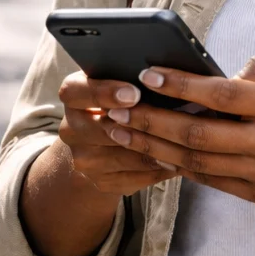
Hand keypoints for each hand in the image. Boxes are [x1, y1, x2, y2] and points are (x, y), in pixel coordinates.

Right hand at [57, 72, 180, 196]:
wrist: (101, 143)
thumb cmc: (119, 100)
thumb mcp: (117, 80)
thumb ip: (129, 75)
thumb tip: (161, 74)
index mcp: (73, 96)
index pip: (76, 92)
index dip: (105, 93)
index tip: (134, 93)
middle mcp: (70, 129)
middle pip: (100, 128)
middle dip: (136, 124)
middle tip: (167, 120)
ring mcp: (84, 159)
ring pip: (123, 156)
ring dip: (154, 149)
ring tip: (184, 140)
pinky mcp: (100, 181)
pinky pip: (134, 177)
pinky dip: (157, 169)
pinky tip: (177, 160)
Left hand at [106, 57, 254, 208]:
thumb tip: (224, 73)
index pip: (224, 97)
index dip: (183, 87)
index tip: (149, 74)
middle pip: (200, 135)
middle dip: (151, 121)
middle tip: (116, 108)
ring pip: (197, 162)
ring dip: (153, 146)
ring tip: (120, 130)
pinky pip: (210, 179)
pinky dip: (177, 166)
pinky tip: (151, 151)